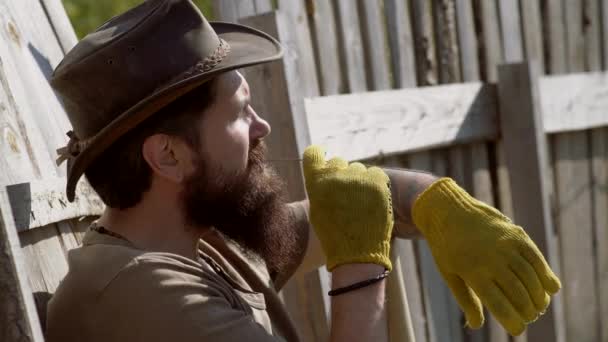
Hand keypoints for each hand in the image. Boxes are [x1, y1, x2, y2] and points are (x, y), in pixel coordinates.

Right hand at [303, 145, 393, 270]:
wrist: (357, 252)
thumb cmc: (334, 236)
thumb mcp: (318, 210)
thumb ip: (321, 188)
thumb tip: (329, 174)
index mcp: (316, 182)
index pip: (313, 154)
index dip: (318, 153)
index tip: (323, 155)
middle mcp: (335, 175)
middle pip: (338, 162)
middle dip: (341, 174)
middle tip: (347, 194)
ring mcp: (357, 177)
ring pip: (358, 169)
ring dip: (359, 180)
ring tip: (361, 203)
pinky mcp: (376, 181)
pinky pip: (375, 173)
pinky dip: (375, 184)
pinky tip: (373, 201)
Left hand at [412, 178, 560, 335]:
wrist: (447, 209)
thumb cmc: (446, 246)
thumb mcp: (449, 273)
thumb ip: (465, 300)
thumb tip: (475, 325)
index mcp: (472, 272)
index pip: (500, 305)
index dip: (512, 322)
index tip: (518, 331)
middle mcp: (491, 259)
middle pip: (519, 294)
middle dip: (528, 312)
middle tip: (529, 317)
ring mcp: (505, 245)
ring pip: (531, 278)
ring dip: (540, 297)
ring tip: (539, 306)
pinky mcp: (516, 234)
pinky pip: (536, 258)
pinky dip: (546, 275)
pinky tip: (551, 288)